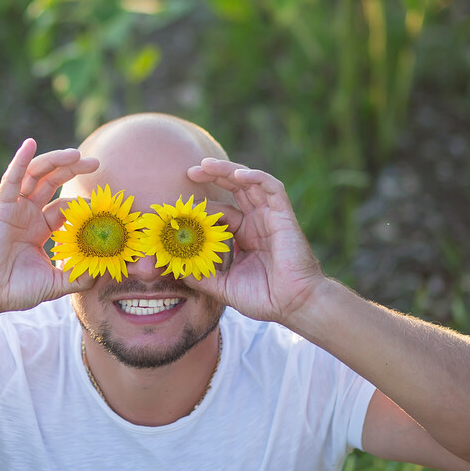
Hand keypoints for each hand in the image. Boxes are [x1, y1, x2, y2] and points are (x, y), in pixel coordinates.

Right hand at [0, 139, 98, 315]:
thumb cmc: (14, 289)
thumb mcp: (55, 284)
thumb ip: (78, 277)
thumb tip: (102, 273)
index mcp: (39, 229)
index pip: (65, 207)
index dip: (83, 203)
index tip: (103, 206)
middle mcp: (27, 214)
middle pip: (53, 183)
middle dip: (73, 169)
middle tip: (96, 162)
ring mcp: (14, 208)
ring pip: (36, 175)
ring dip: (55, 161)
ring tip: (76, 154)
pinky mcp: (0, 207)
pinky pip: (11, 179)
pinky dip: (20, 160)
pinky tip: (30, 143)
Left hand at [185, 158, 325, 322]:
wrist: (294, 306)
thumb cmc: (264, 298)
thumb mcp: (224, 287)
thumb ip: (201, 276)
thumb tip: (175, 269)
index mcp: (245, 235)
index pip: (221, 212)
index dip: (203, 206)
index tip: (179, 207)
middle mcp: (258, 222)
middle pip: (234, 189)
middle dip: (213, 177)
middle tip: (189, 172)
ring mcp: (271, 217)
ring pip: (249, 182)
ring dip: (228, 170)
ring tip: (206, 165)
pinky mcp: (284, 216)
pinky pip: (272, 188)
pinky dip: (256, 177)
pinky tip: (236, 175)